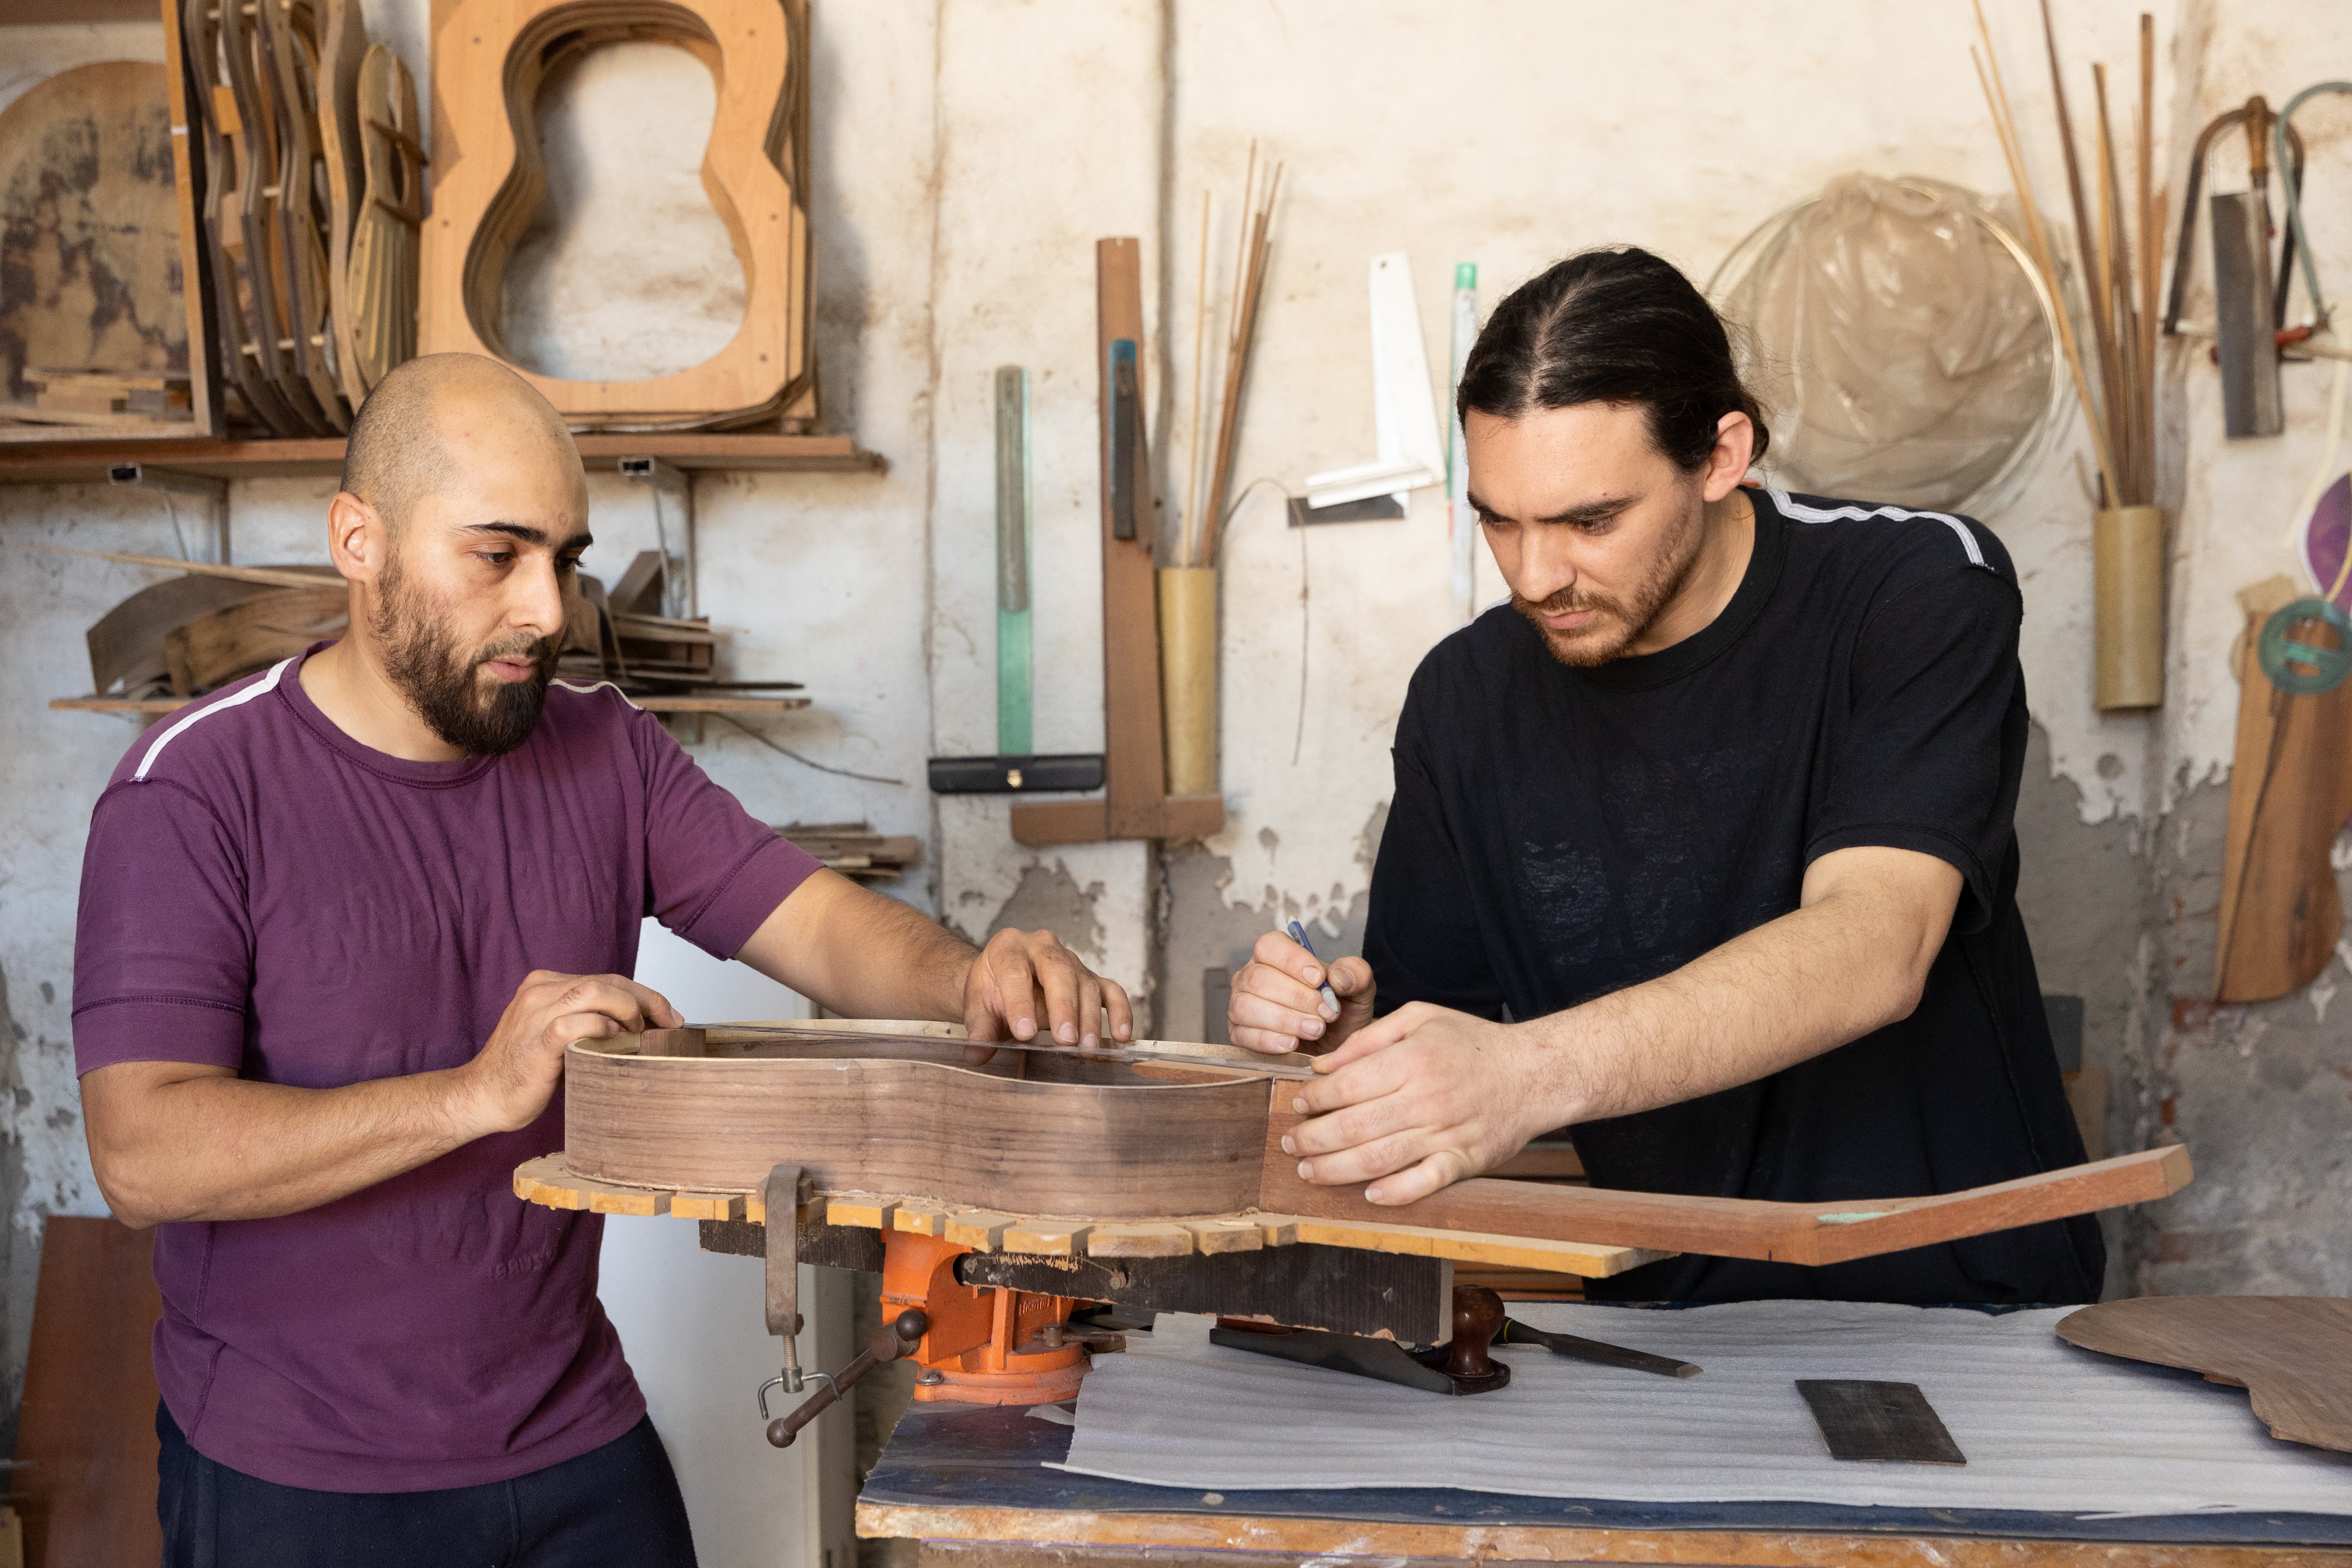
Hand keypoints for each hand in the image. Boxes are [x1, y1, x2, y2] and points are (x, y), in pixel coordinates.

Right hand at [459, 970, 681, 1134]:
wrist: (482, 1098)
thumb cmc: (525, 1072)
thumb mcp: (561, 1035)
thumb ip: (589, 1021)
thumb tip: (641, 1024)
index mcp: (546, 984)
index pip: (606, 978)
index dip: (643, 994)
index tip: (668, 1015)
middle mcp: (541, 990)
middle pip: (608, 981)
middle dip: (646, 1000)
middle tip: (669, 1024)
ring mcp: (537, 1012)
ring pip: (596, 992)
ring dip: (628, 1011)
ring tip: (638, 1035)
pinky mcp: (538, 1039)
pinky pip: (580, 1022)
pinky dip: (605, 1030)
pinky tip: (614, 1043)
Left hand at [960, 928, 1133, 1052]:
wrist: (1001, 980)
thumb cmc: (991, 992)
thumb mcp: (978, 1007)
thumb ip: (979, 1029)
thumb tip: (976, 1054)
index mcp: (1008, 947)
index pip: (1015, 973)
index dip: (1020, 1003)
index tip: (1024, 1033)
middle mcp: (1042, 947)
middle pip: (1058, 971)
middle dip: (1063, 1007)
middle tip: (1065, 1040)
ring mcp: (1071, 961)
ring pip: (1086, 984)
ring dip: (1089, 1018)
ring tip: (1087, 1048)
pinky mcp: (1090, 977)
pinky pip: (1110, 990)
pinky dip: (1120, 1012)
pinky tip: (1121, 1036)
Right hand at [1228, 929, 1375, 1054]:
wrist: (1337, 1045)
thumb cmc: (1342, 1010)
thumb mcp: (1359, 989)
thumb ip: (1355, 974)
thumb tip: (1337, 978)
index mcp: (1275, 956)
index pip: (1270, 946)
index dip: (1292, 961)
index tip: (1319, 979)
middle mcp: (1252, 976)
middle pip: (1259, 979)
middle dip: (1296, 998)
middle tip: (1326, 1013)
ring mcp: (1241, 1005)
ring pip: (1247, 1007)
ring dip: (1285, 1020)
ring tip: (1315, 1029)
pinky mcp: (1239, 1034)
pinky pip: (1244, 1035)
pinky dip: (1269, 1041)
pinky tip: (1292, 1044)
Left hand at [1281, 1002, 1544, 1203]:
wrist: (1536, 1072)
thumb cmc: (1473, 1043)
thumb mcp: (1420, 1019)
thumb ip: (1368, 1038)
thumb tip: (1322, 1066)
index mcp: (1413, 1059)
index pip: (1347, 1085)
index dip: (1314, 1099)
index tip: (1297, 1105)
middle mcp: (1427, 1097)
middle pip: (1354, 1126)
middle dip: (1313, 1138)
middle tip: (1290, 1143)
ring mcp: (1447, 1132)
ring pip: (1379, 1158)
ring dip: (1336, 1169)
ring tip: (1308, 1171)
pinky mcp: (1465, 1160)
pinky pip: (1425, 1182)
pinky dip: (1395, 1193)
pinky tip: (1368, 1195)